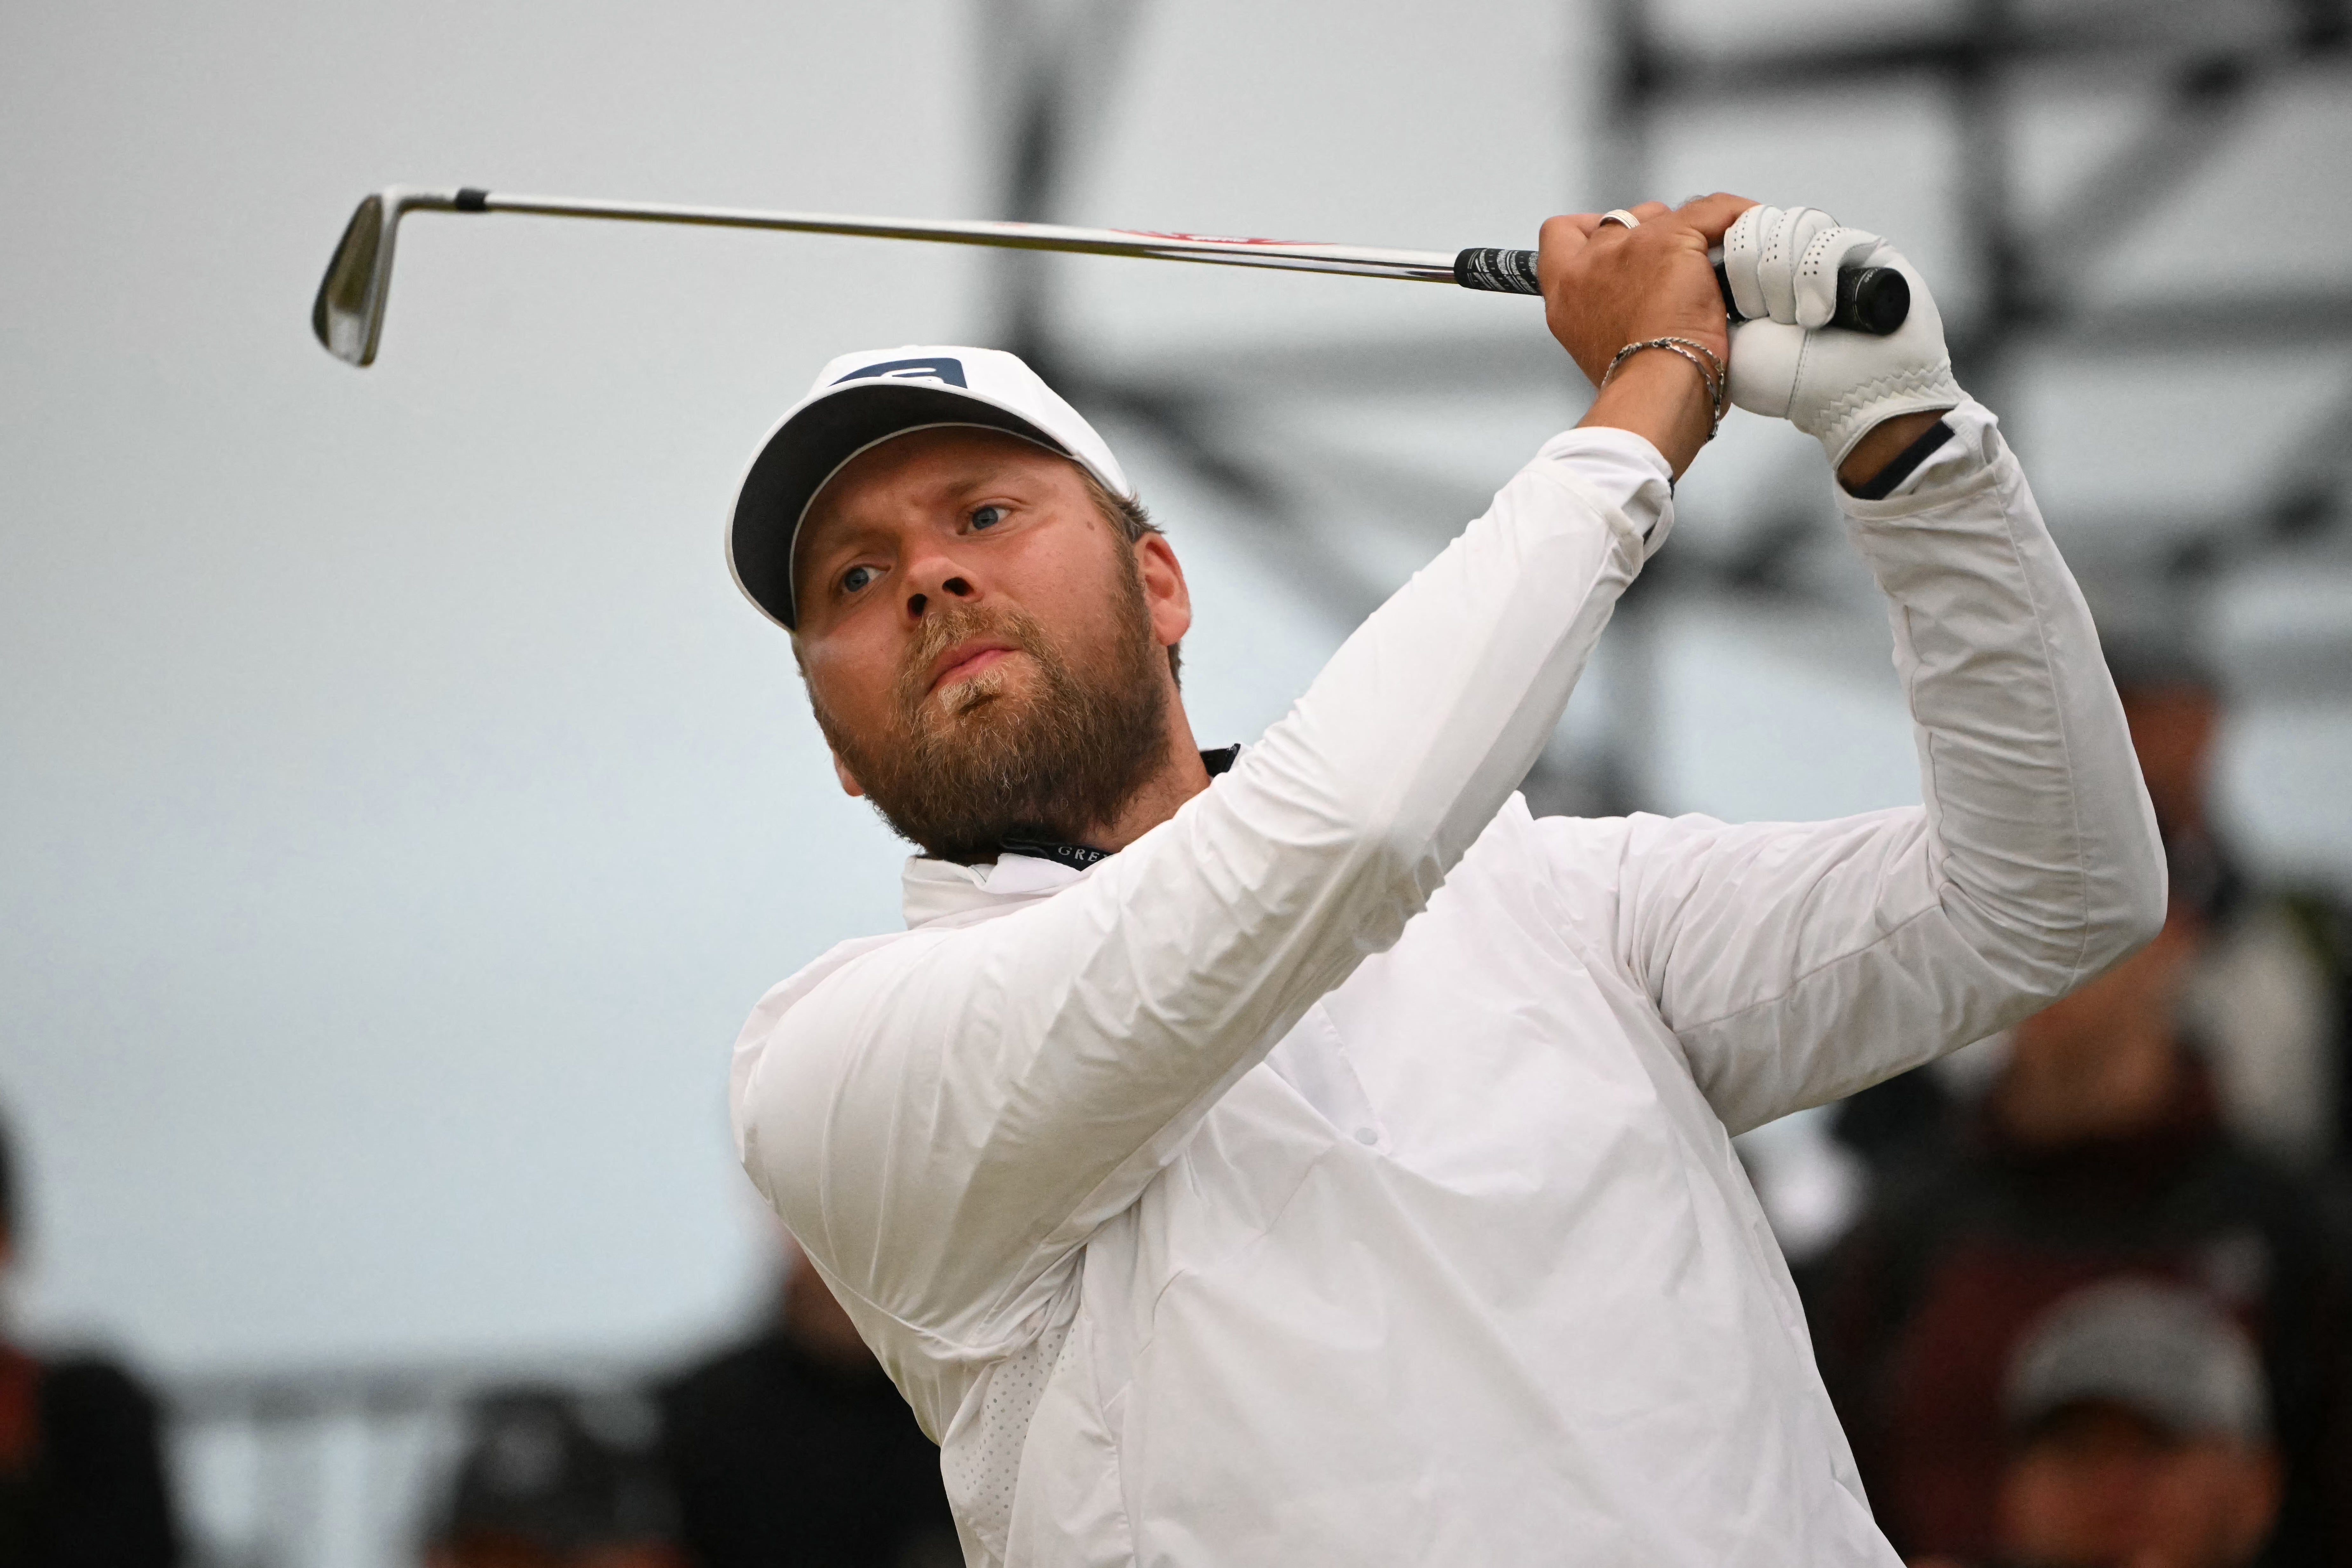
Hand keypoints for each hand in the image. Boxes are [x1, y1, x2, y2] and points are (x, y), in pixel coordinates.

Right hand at [1540, 193, 1755, 477]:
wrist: (1658, 393)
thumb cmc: (1639, 387)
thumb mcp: (1604, 352)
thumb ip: (1609, 317)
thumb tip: (1638, 311)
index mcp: (1567, 296)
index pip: (1561, 235)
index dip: (1589, 232)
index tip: (1618, 249)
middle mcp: (1590, 266)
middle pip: (1617, 220)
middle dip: (1646, 235)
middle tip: (1675, 271)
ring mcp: (1628, 249)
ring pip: (1662, 215)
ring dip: (1686, 233)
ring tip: (1710, 268)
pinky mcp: (1670, 242)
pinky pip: (1712, 212)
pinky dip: (1733, 217)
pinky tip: (1746, 231)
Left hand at [1721, 204, 1962, 470]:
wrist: (1838, 406)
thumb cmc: (1783, 381)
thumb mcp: (1724, 333)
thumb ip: (1710, 286)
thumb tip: (1707, 244)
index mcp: (1761, 266)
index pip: (1738, 222)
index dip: (1733, 252)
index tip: (1732, 299)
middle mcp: (1797, 253)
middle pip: (1764, 219)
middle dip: (1753, 270)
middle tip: (1761, 315)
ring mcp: (1834, 250)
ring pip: (1796, 225)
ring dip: (1784, 278)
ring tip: (1791, 320)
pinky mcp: (1871, 254)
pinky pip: (1831, 240)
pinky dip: (1815, 278)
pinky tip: (1815, 315)